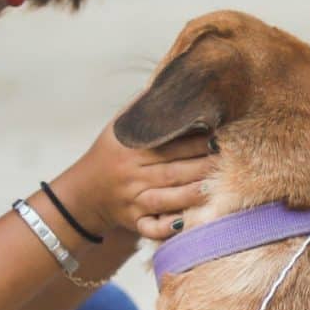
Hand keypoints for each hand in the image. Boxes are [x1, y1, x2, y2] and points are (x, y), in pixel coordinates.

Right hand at [55, 124, 214, 242]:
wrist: (84, 194)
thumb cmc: (109, 154)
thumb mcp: (118, 128)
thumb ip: (142, 108)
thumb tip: (170, 81)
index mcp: (129, 149)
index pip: (167, 144)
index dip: (193, 140)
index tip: (216, 135)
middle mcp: (131, 175)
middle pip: (171, 170)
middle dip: (200, 165)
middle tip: (226, 159)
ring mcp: (132, 201)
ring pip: (165, 198)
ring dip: (191, 194)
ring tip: (214, 186)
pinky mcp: (133, 222)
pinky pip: (151, 228)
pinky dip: (167, 228)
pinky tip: (185, 223)